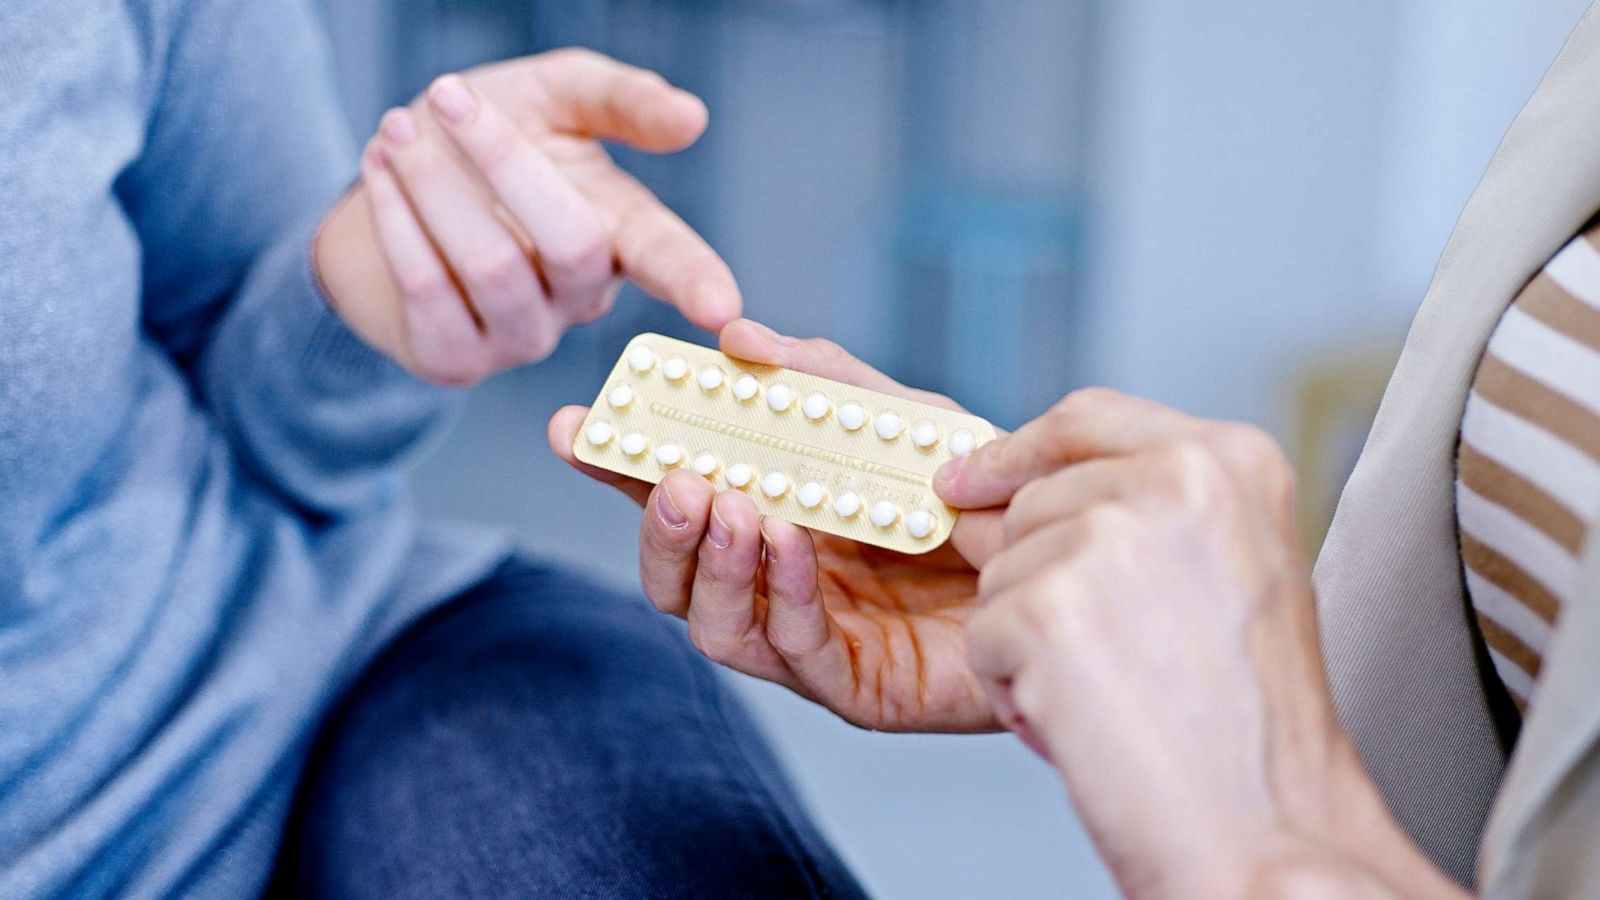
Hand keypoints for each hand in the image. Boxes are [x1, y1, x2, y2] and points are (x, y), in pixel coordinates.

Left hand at [315, 49, 738, 384]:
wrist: (389, 192)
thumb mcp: (553, 98)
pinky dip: (397, 221)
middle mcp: (581, 298)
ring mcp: (522, 337)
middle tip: (447, 95)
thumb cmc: (484, 145)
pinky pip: (429, 292)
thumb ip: (619, 98)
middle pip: (570, 243)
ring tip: (397, 129)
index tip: (723, 309)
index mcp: (623, 235)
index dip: (697, 282)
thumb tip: (692, 118)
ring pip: (491, 266)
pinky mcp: (456, 358)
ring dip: (434, 185)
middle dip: (502, 159)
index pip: (671, 260)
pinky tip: (380, 173)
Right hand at [548, 319, 1005, 731]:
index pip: (678, 492)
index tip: (577, 425)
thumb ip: (826, 380)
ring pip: (714, 622)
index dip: (622, 463)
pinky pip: (794, 650)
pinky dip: (779, 593)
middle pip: (675, 572)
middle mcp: (776, 582)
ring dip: (709, 560)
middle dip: (655, 522)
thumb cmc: (983, 497)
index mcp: (773, 515)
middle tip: (669, 473)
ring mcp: (810, 639)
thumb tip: (738, 335)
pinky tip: (788, 541)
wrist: (1068, 560)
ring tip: (726, 502)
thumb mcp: (904, 420)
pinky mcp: (856, 687)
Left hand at [936, 389, 1461, 897]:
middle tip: (1111, 659)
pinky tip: (1085, 720)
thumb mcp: (1234, 571)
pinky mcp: (1047, 607)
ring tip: (1113, 695)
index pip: (1087, 418)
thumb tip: (1014, 502)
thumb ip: (1150, 512)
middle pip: (1032, 502)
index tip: (967, 476)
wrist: (1269, 829)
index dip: (1017, 450)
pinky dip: (1015, 691)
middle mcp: (1173, 477)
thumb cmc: (1253, 727)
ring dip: (1030, 642)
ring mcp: (1107, 538)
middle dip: (1038, 579)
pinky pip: (984, 636)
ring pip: (1000, 572)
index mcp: (1231, 458)